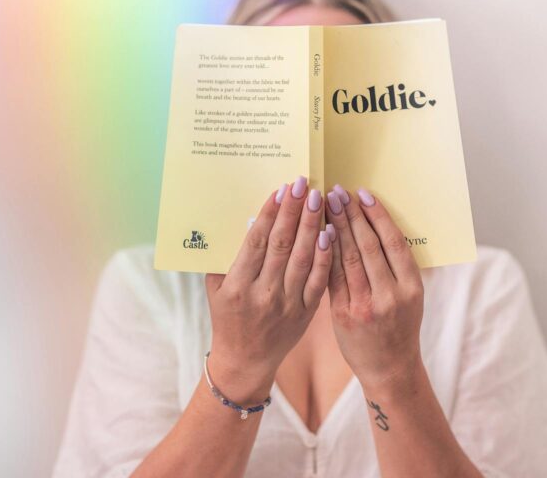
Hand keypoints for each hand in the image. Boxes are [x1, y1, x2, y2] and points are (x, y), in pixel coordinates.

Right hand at [204, 177, 331, 402]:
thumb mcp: (217, 288)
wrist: (245, 361)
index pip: (257, 242)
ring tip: (318, 199)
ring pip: (303, 258)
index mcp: (238, 287)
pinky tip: (330, 233)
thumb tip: (249, 219)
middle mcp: (263, 295)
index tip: (281, 190)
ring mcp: (287, 305)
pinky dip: (324, 255)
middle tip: (303, 184)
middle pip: (282, 245)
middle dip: (294, 211)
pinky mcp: (305, 313)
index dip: (270, 214)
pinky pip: (318, 280)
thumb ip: (228, 256)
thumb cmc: (227, 318)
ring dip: (312, 225)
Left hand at [324, 185, 424, 388]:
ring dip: (335, 227)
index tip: (363, 194)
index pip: (392, 242)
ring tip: (326, 204)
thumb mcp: (410, 295)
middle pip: (368, 246)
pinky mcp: (343, 315)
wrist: (390, 369)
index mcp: (411, 288)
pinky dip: (325, 251)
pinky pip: (332, 276)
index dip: (377, 215)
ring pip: (348, 258)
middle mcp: (390, 296)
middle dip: (351, 215)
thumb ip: (396, 265)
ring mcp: (365, 307)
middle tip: (337, 191)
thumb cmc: (400, 324)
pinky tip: (319, 233)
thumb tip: (373, 221)